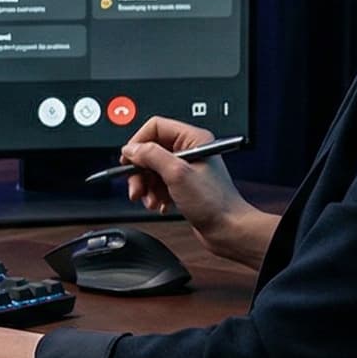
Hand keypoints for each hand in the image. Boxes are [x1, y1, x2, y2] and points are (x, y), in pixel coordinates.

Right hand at [118, 118, 268, 268]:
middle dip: (140, 171)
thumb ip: (151, 156)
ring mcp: (186, 168)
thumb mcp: (177, 174)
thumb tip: (131, 149)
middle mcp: (190, 150)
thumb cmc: (214, 203)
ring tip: (150, 201)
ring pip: (152, 169)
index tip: (128, 161)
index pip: (155, 128)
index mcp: (193, 139)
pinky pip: (159, 184)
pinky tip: (160, 204)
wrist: (228, 229)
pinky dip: (155, 195)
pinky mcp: (184, 185)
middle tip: (136, 188)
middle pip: (151, 150)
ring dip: (146, 186)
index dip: (138, 143)